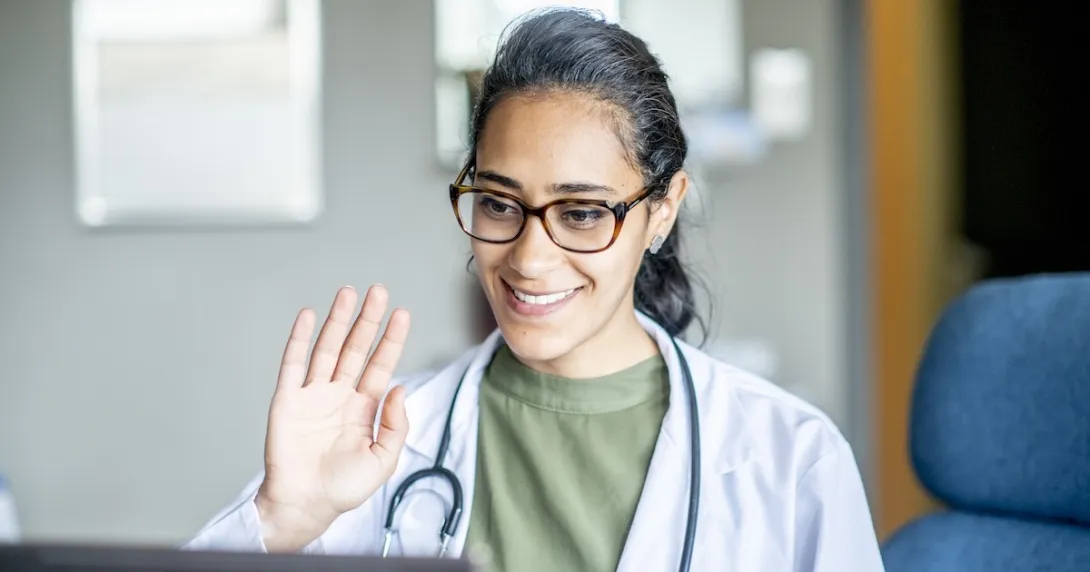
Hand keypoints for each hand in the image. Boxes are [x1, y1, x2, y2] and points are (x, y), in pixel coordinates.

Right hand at [255, 285, 410, 551]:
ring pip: (328, 349)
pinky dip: (299, 339)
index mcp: (363, 409)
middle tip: (378, 291)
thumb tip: (399, 388)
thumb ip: (396, 425)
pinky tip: (308, 317)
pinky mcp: (287, 400)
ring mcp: (312, 396)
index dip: (391, 340)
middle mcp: (339, 396)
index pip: (380, 365)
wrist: (305, 505)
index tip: (402, 314)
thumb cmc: (342, 489)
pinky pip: (293, 364)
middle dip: (367, 320)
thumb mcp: (383, 460)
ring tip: (349, 294)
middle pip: (356, 349)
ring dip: (338, 321)